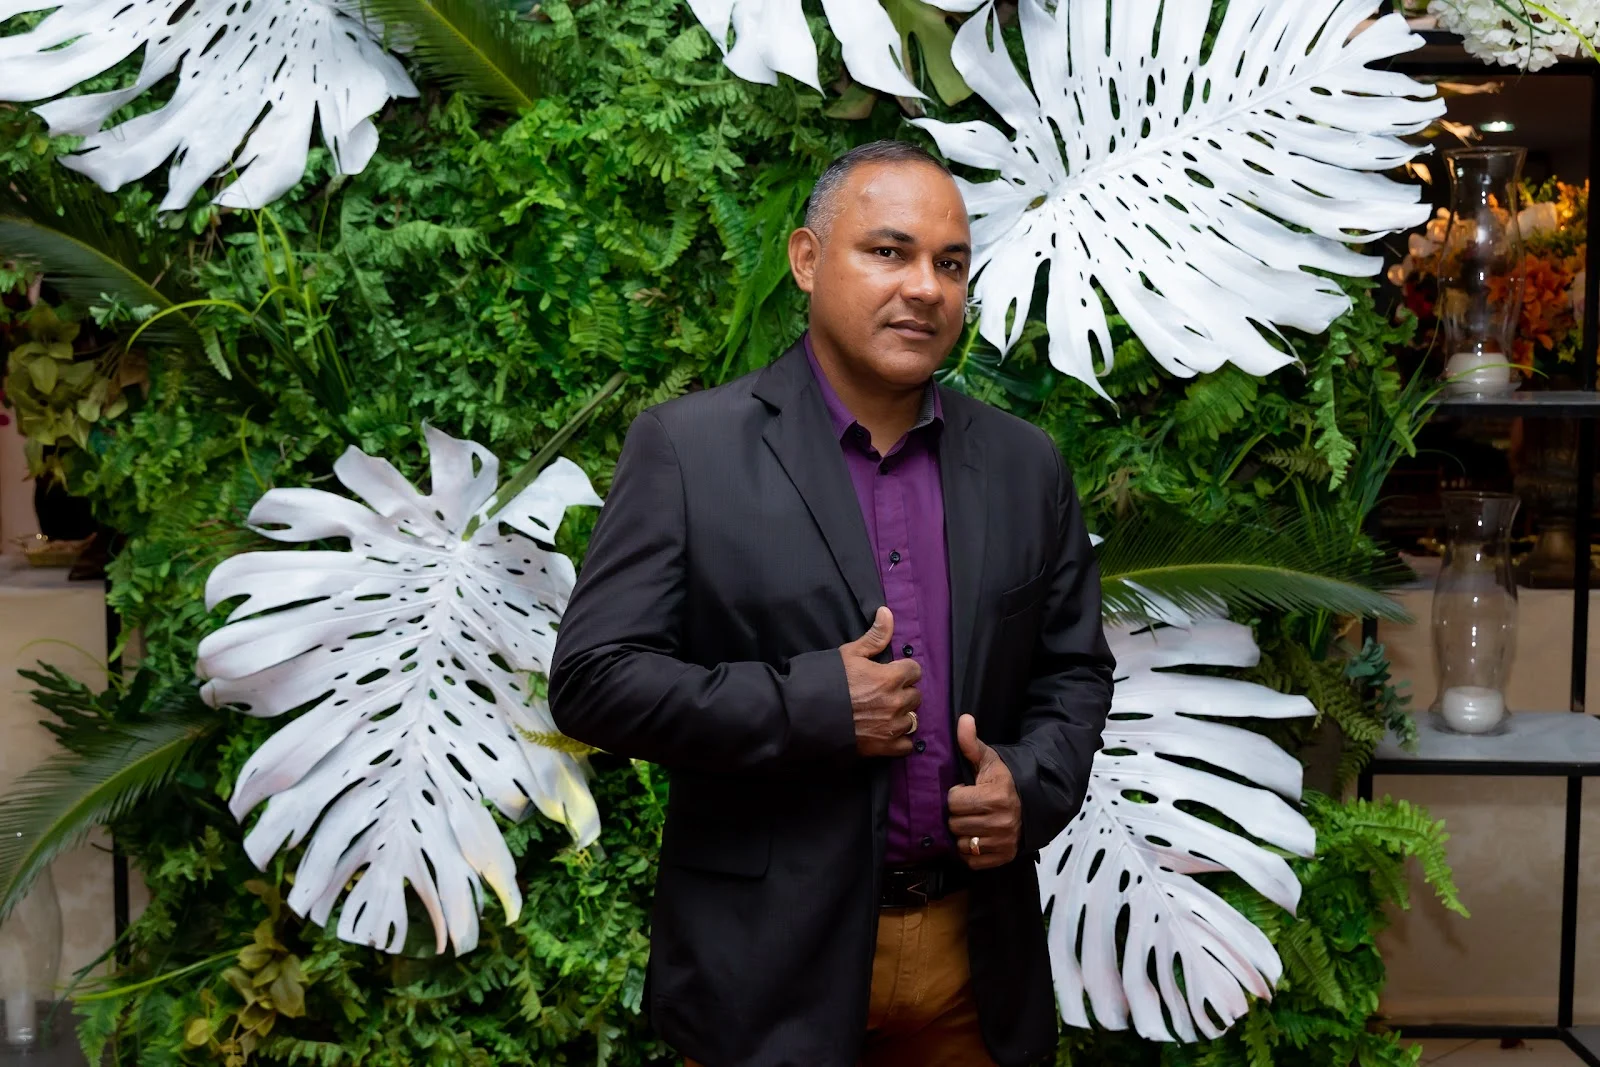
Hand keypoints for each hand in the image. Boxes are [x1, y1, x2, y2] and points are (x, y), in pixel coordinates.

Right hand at [841, 607, 922, 757]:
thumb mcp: (849, 653)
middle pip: (916, 695)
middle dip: (903, 692)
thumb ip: (874, 636)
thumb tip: (887, 612)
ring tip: (885, 713)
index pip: (915, 670)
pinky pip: (906, 745)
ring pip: (913, 719)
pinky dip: (900, 740)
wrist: (805, 715)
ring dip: (902, 715)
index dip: (903, 669)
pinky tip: (888, 732)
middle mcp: (896, 702)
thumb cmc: (826, 680)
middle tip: (885, 692)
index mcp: (890, 678)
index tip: (891, 672)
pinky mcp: (883, 747)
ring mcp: (891, 727)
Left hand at [947, 714, 1020, 869]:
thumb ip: (971, 743)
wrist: (1034, 802)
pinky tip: (979, 836)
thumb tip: (964, 719)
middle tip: (970, 807)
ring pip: (961, 843)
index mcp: (994, 796)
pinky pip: (972, 860)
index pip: (953, 801)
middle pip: (955, 823)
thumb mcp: (989, 759)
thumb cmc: (1006, 779)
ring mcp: (1003, 842)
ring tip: (974, 821)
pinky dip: (972, 851)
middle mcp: (1000, 821)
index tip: (967, 790)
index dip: (957, 794)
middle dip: (958, 814)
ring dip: (964, 833)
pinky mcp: (1004, 857)